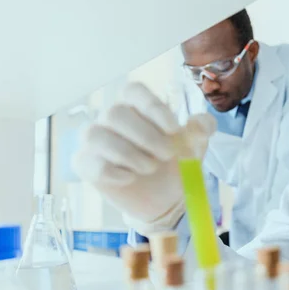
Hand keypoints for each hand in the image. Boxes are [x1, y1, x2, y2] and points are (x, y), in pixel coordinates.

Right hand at [72, 82, 215, 234]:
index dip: (152, 107)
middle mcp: (112, 119)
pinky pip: (86, 161)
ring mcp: (96, 140)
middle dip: (145, 136)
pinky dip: (110, 171)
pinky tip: (129, 178)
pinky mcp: (87, 164)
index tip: (174, 129)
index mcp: (136, 106)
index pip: (133, 90)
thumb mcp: (195, 144)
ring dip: (128, 153)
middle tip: (167, 155)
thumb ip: (202, 128)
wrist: (166, 198)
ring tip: (150, 168)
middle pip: (115, 113)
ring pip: (96, 134)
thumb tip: (202, 123)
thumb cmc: (176, 163)